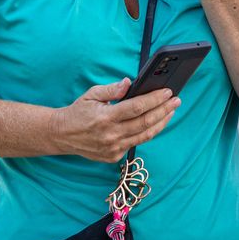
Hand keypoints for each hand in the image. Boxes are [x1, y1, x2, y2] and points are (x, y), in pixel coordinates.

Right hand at [53, 79, 180, 163]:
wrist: (62, 135)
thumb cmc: (78, 112)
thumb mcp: (91, 95)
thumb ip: (111, 90)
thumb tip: (129, 83)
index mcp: (105, 117)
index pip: (137, 107)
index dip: (154, 100)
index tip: (167, 92)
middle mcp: (111, 135)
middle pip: (146, 122)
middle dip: (164, 110)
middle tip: (176, 101)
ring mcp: (113, 148)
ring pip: (145, 135)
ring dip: (161, 123)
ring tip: (171, 112)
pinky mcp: (114, 156)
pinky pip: (136, 143)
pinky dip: (148, 132)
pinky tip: (156, 123)